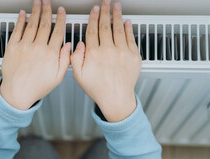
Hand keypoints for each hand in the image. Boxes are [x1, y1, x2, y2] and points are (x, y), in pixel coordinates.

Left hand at [0, 0, 70, 109]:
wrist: (17, 93)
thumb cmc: (36, 87)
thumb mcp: (57, 77)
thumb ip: (64, 60)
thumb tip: (68, 47)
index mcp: (50, 54)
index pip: (57, 32)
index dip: (60, 19)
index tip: (61, 12)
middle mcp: (37, 47)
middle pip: (44, 24)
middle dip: (47, 11)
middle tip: (48, 2)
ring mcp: (24, 46)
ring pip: (32, 24)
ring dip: (35, 12)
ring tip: (37, 3)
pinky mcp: (13, 47)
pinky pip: (17, 30)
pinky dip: (20, 20)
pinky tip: (23, 14)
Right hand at [71, 1, 141, 121]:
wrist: (116, 99)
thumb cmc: (98, 89)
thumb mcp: (79, 76)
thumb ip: (75, 58)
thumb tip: (79, 44)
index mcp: (94, 54)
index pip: (92, 30)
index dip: (93, 18)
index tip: (94, 10)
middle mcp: (108, 50)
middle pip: (105, 26)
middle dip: (105, 12)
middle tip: (105, 3)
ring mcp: (122, 52)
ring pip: (118, 29)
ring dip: (116, 16)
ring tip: (116, 6)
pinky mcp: (133, 56)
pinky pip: (131, 38)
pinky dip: (128, 28)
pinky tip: (127, 22)